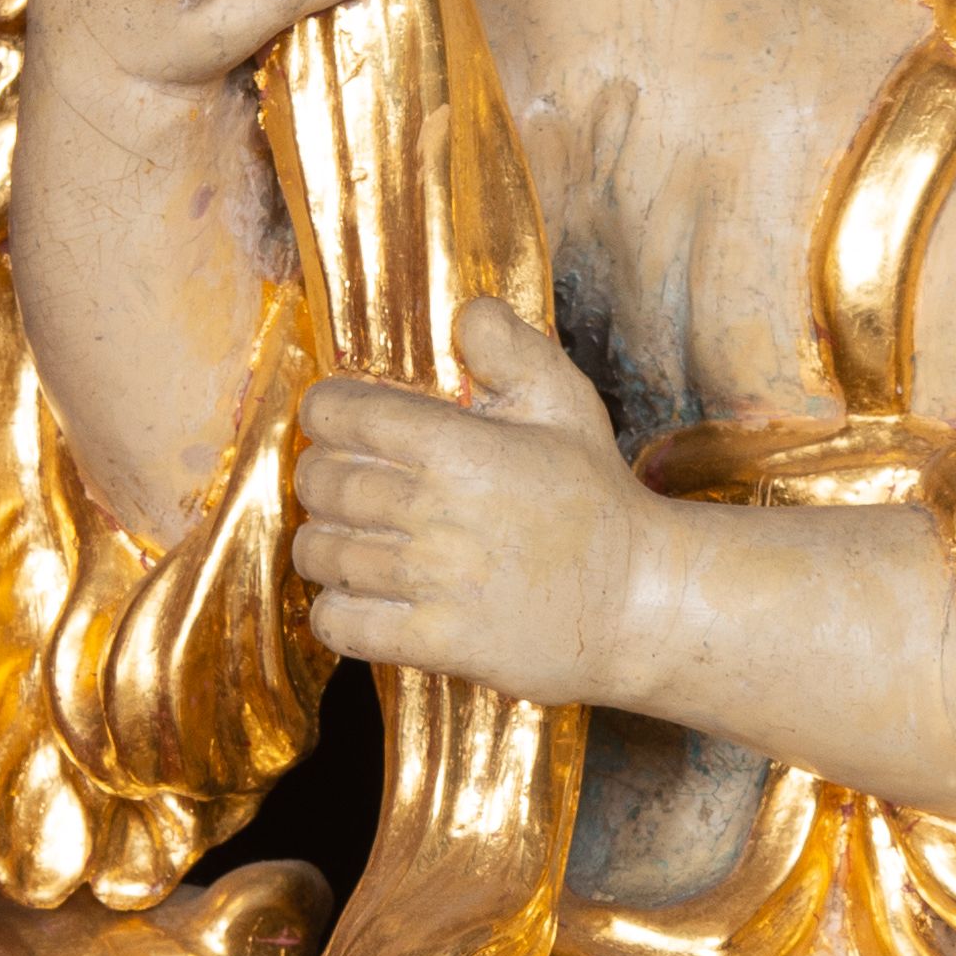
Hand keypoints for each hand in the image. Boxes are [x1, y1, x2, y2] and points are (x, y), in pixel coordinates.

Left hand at [295, 300, 652, 705]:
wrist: (636, 599)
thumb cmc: (595, 499)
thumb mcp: (568, 404)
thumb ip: (513, 348)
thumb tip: (466, 312)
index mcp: (460, 447)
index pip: (341, 413)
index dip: (328, 410)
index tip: (342, 421)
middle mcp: (437, 512)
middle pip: (320, 482)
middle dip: (321, 476)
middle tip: (345, 482)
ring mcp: (433, 582)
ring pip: (320, 553)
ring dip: (325, 543)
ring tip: (352, 539)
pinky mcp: (435, 642)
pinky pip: (339, 624)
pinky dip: (336, 610)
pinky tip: (362, 597)